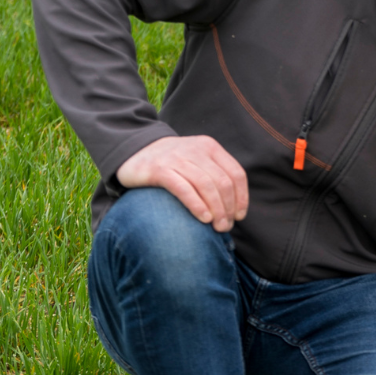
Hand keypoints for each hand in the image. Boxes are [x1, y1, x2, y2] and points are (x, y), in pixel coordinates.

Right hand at [116, 135, 248, 231]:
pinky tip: (203, 218)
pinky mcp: (159, 169)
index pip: (236, 173)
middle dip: (228, 208)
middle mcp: (196, 150)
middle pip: (222, 182)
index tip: (239, 216)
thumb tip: (234, 208)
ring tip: (217, 227)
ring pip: (206, 185)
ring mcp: (177, 158)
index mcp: (210, 147)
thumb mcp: (197, 161)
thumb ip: (215, 175)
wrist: (134, 150)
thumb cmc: (172, 163)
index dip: (241, 197)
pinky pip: (183, 188)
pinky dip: (197, 204)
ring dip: (216, 210)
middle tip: (225, 227)